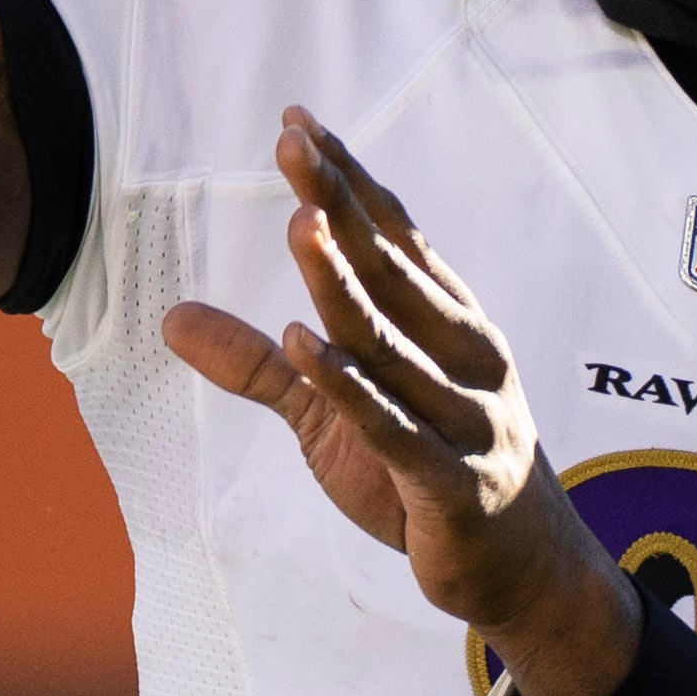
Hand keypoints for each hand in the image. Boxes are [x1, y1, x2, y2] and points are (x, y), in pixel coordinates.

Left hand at [161, 110, 644, 695]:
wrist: (525, 572)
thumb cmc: (432, 477)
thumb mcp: (333, 416)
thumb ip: (259, 366)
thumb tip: (172, 317)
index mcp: (449, 329)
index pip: (394, 240)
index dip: (346, 183)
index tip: (300, 123)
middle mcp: (465, 359)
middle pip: (391, 272)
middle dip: (341, 205)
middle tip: (295, 142)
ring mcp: (465, 420)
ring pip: (392, 342)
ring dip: (344, 284)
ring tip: (301, 223)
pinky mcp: (452, 485)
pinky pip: (395, 430)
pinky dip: (350, 390)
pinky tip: (304, 348)